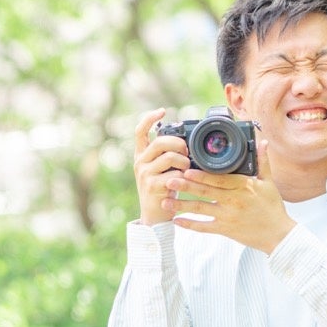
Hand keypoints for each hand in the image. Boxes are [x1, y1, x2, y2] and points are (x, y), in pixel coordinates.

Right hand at [133, 108, 190, 224]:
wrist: (155, 215)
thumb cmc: (163, 190)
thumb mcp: (161, 169)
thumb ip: (167, 155)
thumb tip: (186, 142)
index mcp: (141, 155)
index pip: (140, 131)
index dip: (150, 119)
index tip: (162, 111)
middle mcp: (140, 162)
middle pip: (160, 142)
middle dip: (179, 144)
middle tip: (186, 151)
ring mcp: (144, 174)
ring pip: (169, 157)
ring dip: (184, 162)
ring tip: (186, 169)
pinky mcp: (152, 186)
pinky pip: (174, 175)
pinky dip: (183, 178)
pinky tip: (184, 182)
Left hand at [164, 140, 294, 253]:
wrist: (278, 235)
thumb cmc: (272, 207)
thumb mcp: (269, 183)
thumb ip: (262, 162)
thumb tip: (263, 142)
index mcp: (243, 187)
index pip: (219, 180)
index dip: (202, 175)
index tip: (187, 169)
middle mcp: (233, 202)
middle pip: (206, 192)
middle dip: (186, 186)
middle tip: (169, 179)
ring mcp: (227, 217)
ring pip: (201, 210)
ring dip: (182, 205)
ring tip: (165, 200)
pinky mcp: (225, 230)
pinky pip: (204, 227)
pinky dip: (190, 224)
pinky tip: (176, 220)